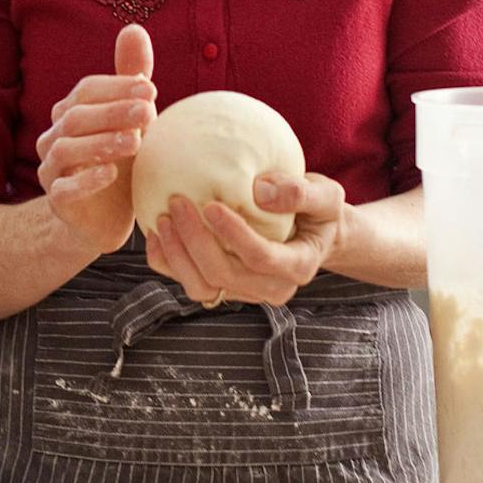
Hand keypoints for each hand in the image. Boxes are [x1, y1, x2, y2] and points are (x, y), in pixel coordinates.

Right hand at [36, 23, 155, 254]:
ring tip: (136, 141)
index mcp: (70, 112)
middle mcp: (54, 137)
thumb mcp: (131, 118)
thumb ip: (131, 77)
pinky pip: (62, 190)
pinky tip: (111, 174)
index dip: (116, 87)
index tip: (150, 89)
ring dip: (101, 143)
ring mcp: (52, 171)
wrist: (104, 217)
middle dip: (112, 112)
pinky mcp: (58, 203)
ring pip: (65, 150)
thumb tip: (133, 28)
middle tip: (148, 112)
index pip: (86, 91)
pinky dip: (86, 181)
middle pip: (75, 117)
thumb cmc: (119, 159)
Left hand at [145, 172, 350, 307]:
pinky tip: (156, 231)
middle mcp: (270, 288)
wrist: (311, 230)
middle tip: (176, 201)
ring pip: (201, 287)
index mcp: (299, 266)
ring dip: (177, 255)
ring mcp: (244, 292)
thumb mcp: (326, 195)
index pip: (261, 258)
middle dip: (196, 241)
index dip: (233, 235)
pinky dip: (167, 261)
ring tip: (162, 218)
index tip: (210, 205)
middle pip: (224, 275)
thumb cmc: (319, 209)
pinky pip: (189, 281)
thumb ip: (300, 192)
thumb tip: (260, 191)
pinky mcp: (223, 287)